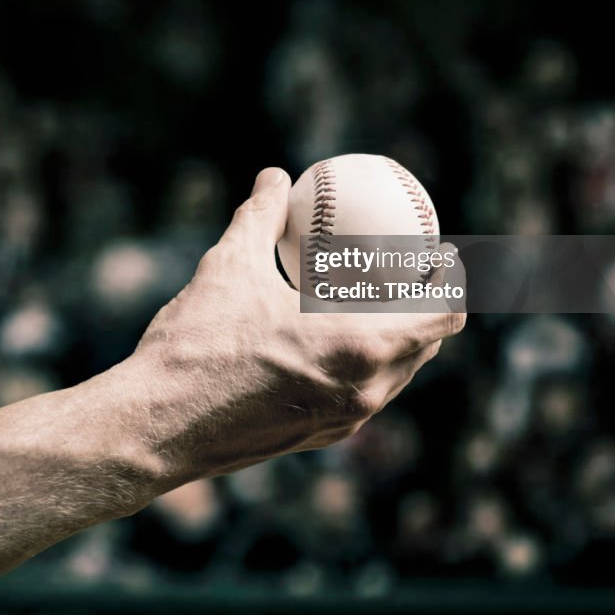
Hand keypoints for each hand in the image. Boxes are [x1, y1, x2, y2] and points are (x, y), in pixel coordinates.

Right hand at [128, 167, 465, 484]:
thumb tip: (273, 177)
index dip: (455, 281)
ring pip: (394, 375)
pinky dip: (362, 361)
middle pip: (425, 346)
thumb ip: (260, 215)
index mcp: (359, 346)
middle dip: (429, 307)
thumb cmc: (199, 344)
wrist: (159, 426)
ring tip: (373, 301)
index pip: (443, 316)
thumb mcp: (230, 264)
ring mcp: (343, 422)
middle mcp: (364, 391)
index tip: (444, 252)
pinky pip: (360, 394)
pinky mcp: (317, 438)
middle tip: (412, 270)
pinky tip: (324, 339)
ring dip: (396, 337)